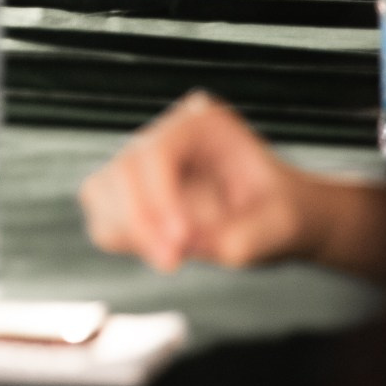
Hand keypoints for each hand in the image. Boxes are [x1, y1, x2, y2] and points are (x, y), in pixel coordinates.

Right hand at [79, 90, 320, 271]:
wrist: (282, 220)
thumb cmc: (285, 215)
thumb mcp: (279, 228)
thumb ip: (236, 238)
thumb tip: (184, 246)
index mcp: (204, 123)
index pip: (156, 150)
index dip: (158, 197)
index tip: (182, 242)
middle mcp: (167, 134)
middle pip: (122, 169)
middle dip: (140, 220)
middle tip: (172, 262)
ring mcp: (144, 161)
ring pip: (100, 191)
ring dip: (128, 231)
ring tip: (170, 259)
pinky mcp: (130, 192)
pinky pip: (104, 216)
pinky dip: (125, 239)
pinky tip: (161, 251)